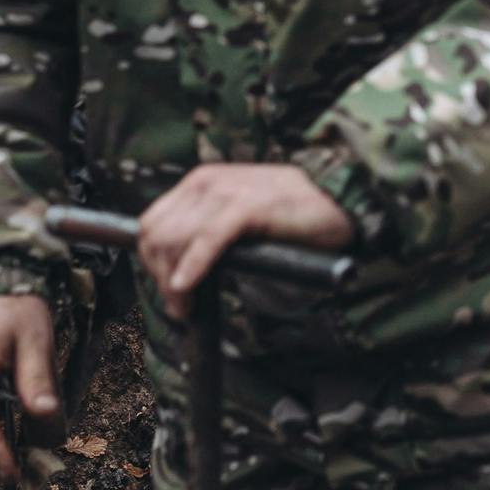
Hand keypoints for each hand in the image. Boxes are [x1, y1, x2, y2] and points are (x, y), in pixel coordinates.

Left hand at [137, 163, 354, 319]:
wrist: (338, 200)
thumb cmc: (293, 214)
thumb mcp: (239, 215)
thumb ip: (209, 230)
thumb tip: (178, 266)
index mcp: (201, 183)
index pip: (151, 224)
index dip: (151, 263)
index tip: (169, 290)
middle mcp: (207, 183)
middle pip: (155, 235)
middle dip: (159, 276)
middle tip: (179, 306)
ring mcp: (227, 192)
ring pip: (174, 241)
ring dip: (173, 281)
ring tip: (187, 306)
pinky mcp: (249, 207)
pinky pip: (207, 240)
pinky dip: (193, 266)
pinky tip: (188, 287)